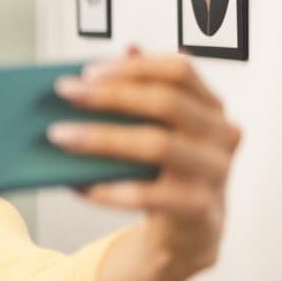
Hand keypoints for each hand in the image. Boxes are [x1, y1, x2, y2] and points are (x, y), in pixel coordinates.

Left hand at [49, 49, 241, 275]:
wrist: (190, 231)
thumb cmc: (170, 172)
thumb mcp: (163, 129)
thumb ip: (147, 90)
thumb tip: (127, 49)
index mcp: (212, 107)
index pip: (181, 71)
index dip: (135, 67)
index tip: (88, 71)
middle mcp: (221, 135)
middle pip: (167, 103)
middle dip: (111, 95)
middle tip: (65, 93)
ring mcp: (215, 173)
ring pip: (158, 145)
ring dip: (102, 138)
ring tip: (60, 136)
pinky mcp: (199, 209)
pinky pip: (148, 195)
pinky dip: (109, 189)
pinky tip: (77, 183)